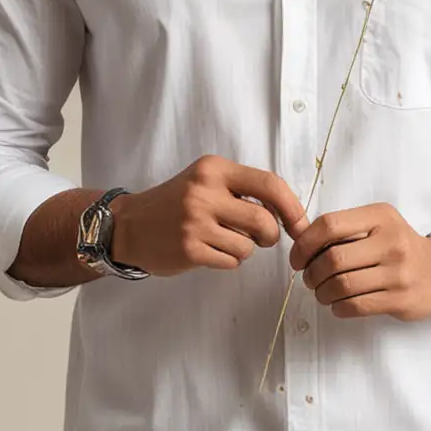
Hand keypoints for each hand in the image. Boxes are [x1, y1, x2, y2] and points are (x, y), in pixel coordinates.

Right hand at [111, 155, 310, 277]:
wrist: (130, 225)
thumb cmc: (176, 204)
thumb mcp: (206, 181)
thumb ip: (244, 190)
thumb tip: (290, 213)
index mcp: (214, 169)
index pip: (269, 184)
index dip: (292, 207)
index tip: (301, 226)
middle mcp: (204, 192)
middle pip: (265, 222)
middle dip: (270, 236)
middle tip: (260, 238)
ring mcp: (195, 222)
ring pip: (249, 247)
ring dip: (244, 249)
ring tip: (221, 240)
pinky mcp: (189, 249)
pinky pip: (231, 261)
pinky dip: (227, 259)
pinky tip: (207, 250)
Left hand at [287, 203, 430, 321]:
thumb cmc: (397, 246)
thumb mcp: (376, 224)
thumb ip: (342, 230)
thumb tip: (299, 241)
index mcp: (380, 217)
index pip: (329, 225)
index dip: (305, 244)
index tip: (297, 259)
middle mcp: (392, 242)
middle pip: (333, 259)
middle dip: (312, 273)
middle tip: (310, 279)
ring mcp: (399, 272)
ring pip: (342, 286)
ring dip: (322, 293)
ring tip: (323, 293)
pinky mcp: (401, 299)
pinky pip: (356, 306)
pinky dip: (338, 308)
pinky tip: (338, 305)